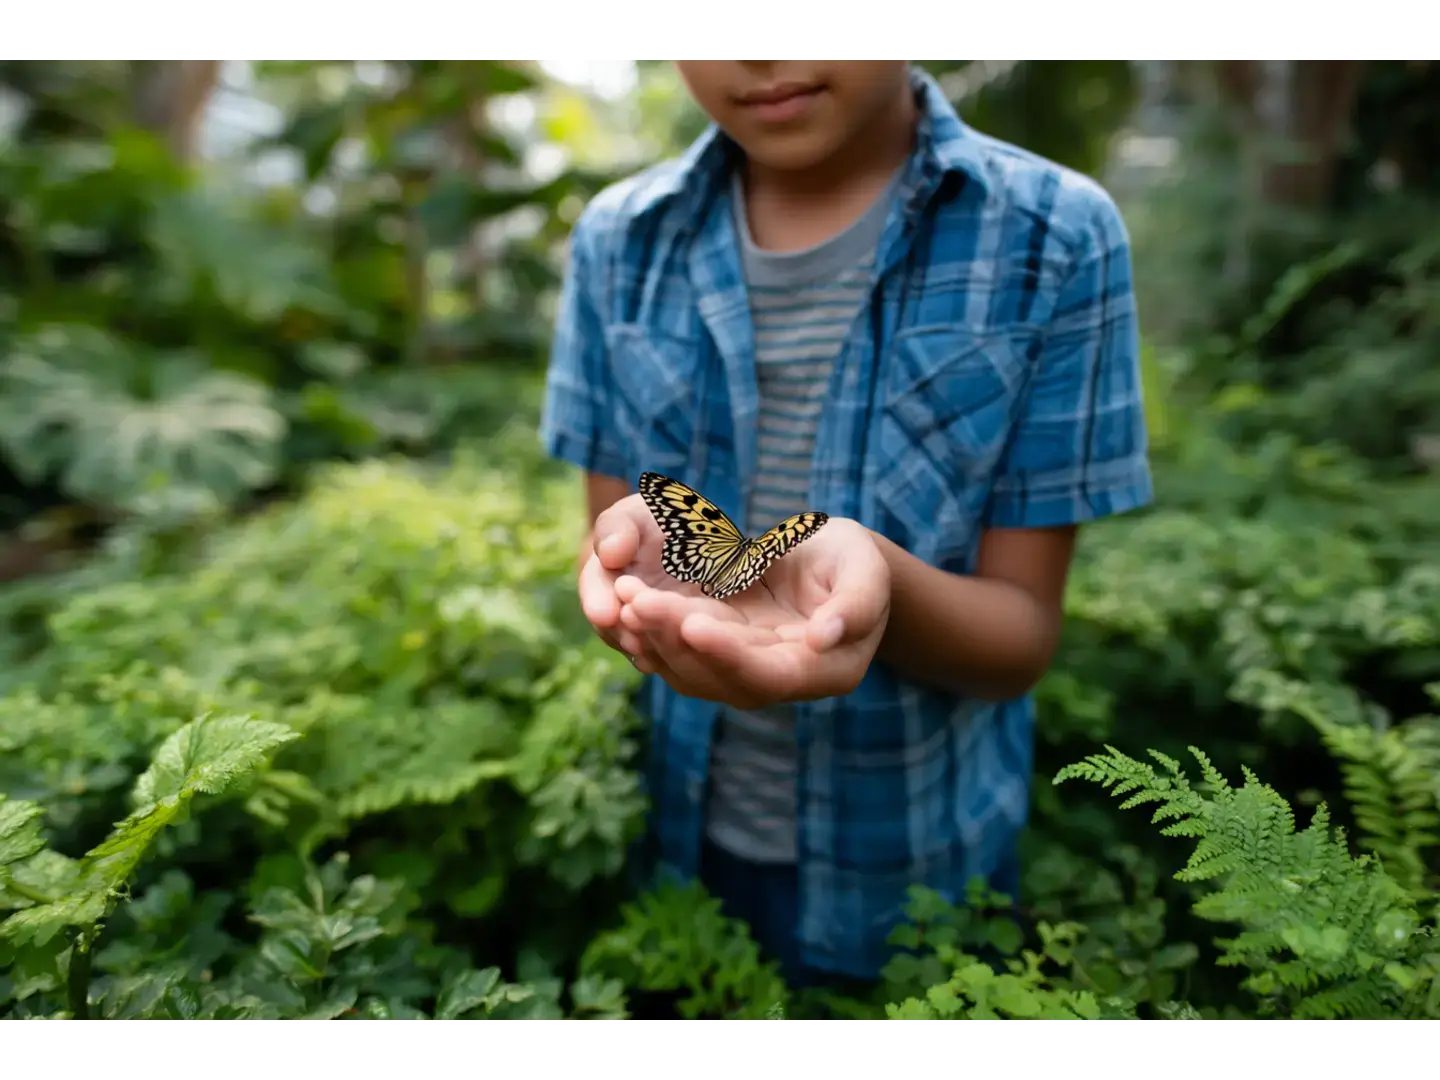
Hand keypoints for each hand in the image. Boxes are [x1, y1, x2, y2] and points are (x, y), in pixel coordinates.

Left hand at [579, 493, 890, 708]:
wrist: (830, 561)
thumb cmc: (853, 560)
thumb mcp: (866, 569)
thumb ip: (856, 604)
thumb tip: (824, 638)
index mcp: (827, 671)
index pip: (770, 675)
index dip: (728, 654)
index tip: (691, 622)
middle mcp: (782, 684)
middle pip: (719, 675)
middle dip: (675, 637)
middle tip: (636, 599)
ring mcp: (747, 674)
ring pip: (691, 669)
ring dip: (655, 636)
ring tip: (624, 597)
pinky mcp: (719, 657)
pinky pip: (679, 656)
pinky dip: (652, 633)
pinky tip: (626, 603)